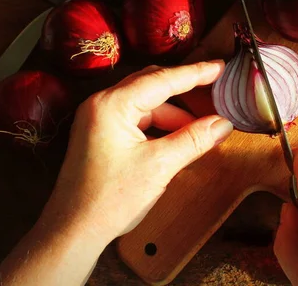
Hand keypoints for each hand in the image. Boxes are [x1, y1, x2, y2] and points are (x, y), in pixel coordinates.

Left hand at [43, 60, 232, 238]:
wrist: (74, 231)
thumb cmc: (111, 199)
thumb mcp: (160, 166)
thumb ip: (194, 140)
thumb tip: (224, 124)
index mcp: (112, 104)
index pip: (161, 80)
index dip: (194, 74)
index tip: (219, 67)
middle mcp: (102, 104)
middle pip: (151, 86)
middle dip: (184, 92)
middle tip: (214, 90)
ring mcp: (98, 119)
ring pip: (145, 106)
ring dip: (173, 116)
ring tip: (201, 131)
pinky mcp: (100, 136)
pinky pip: (136, 121)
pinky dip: (159, 127)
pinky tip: (178, 140)